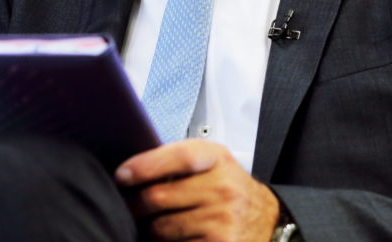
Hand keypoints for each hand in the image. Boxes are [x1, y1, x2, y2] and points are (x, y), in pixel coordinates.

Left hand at [116, 139, 279, 241]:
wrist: (268, 219)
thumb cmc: (230, 189)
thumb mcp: (213, 164)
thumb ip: (179, 162)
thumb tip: (131, 172)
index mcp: (217, 159)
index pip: (179, 158)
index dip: (146, 166)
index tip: (122, 175)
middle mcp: (223, 188)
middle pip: (160, 197)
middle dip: (135, 204)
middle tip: (129, 205)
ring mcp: (222, 220)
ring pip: (162, 228)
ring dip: (148, 229)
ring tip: (151, 224)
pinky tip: (171, 238)